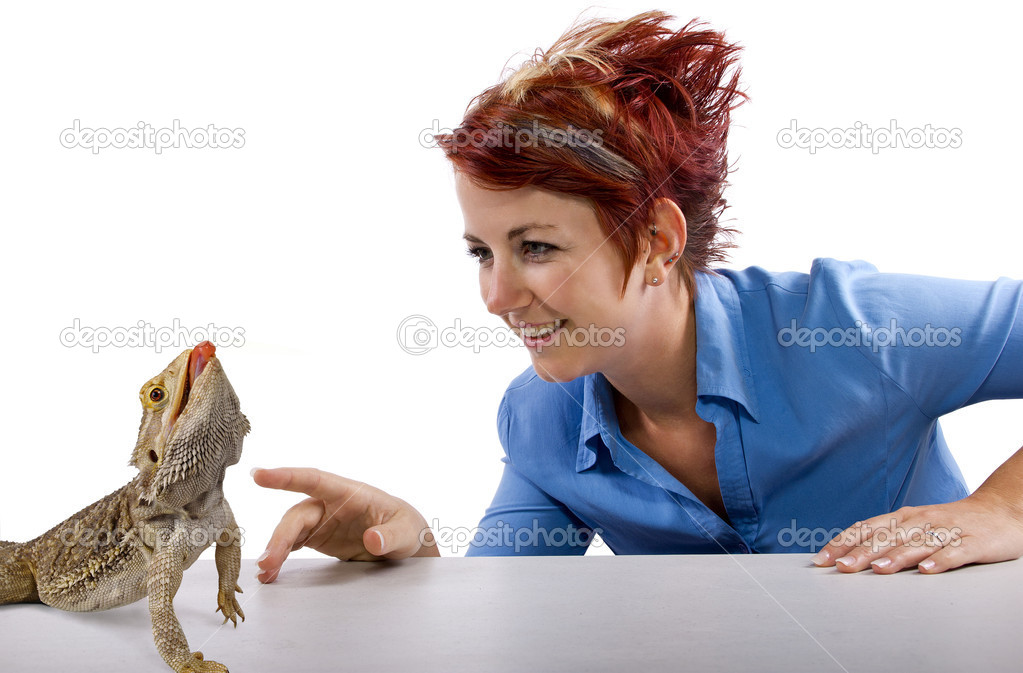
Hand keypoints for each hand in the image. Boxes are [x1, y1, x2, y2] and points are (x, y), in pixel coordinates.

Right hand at [252, 467, 438, 582]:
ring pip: (291, 531)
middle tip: (269, 561)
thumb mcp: (407, 532)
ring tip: (266, 572)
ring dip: (276, 550)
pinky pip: (293, 545)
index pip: (314, 479)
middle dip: (281, 536)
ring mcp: (323, 522)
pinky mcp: (319, 538)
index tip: (260, 475)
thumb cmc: (407, 529)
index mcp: (350, 493)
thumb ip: (391, 536)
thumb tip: (373, 539)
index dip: (286, 477)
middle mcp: (331, 504)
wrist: (406, 546)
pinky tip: (271, 572)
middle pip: (297, 515)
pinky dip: (280, 557)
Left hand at [811, 491, 1022, 573]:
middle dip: (862, 552)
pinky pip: (954, 552)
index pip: (866, 528)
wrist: (999, 511)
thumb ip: (885, 539)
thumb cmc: (948, 522)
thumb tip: (847, 555)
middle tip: (842, 568)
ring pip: (916, 544)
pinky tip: (927, 571)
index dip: (843, 543)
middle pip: (887, 537)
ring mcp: (946, 531)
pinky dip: (940, 560)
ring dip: (896, 557)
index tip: (822, 560)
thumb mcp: (913, 526)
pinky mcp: (972, 543)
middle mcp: (921, 521)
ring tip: (877, 569)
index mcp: (903, 517)